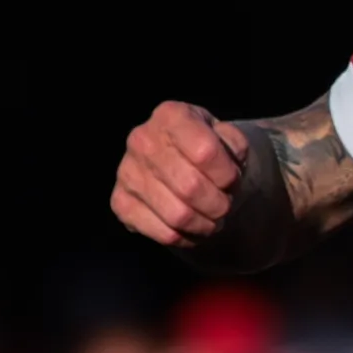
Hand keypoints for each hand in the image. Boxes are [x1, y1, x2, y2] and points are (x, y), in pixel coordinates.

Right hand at [112, 100, 251, 246]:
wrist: (174, 155)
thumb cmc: (204, 143)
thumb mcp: (224, 133)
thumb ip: (233, 145)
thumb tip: (230, 164)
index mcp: (171, 115)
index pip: (205, 152)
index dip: (226, 174)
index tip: (233, 180)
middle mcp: (142, 139)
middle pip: (190, 187)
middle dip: (218, 204)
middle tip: (226, 206)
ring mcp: (126, 172)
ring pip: (177, 214)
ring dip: (204, 224)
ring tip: (214, 220)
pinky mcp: (120, 202)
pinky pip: (160, 232)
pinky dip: (185, 237)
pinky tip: (194, 230)